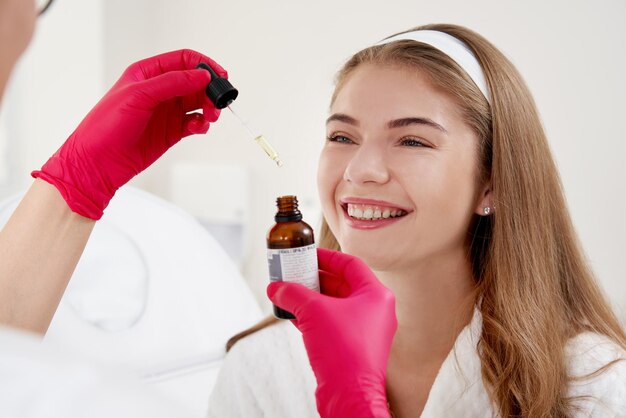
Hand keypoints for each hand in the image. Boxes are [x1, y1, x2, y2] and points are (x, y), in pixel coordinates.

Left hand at [32, 49, 224, 219]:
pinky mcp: (171, 132)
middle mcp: (159, 90)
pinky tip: (198, 128)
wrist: (98, 163)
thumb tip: (202, 76)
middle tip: (217, 103)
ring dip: (209, 108)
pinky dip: (202, 124)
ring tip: (210, 117)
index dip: (203, 65)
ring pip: (198, 103)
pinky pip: (195, 123)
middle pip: (195, 82)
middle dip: (210, 90)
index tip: (219, 77)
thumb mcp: (139, 96)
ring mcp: (166, 112)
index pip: (183, 60)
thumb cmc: (106, 126)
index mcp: (147, 74)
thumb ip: (172, 83)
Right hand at [267, 248, 396, 417]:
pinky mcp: (354, 348)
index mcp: (376, 295)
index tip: (307, 254)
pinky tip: (292, 316)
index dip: (326, 257)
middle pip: (342, 284)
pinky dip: (313, 318)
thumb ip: (292, 294)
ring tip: (288, 293)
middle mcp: (375, 311)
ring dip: (311, 299)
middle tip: (293, 273)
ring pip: (335, 306)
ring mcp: (366, 331)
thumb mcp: (313, 312)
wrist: (350, 397)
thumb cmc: (343, 352)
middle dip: (315, 279)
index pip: (350, 264)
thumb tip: (275, 288)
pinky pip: (332, 324)